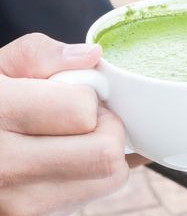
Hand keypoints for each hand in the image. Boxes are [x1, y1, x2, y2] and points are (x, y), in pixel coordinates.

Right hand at [0, 33, 129, 214]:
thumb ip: (41, 54)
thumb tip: (92, 57)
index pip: (82, 112)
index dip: (89, 97)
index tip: (77, 94)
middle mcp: (6, 167)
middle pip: (106, 154)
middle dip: (109, 128)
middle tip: (85, 119)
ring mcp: (19, 203)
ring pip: (109, 178)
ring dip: (104, 154)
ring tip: (72, 139)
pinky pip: (92, 195)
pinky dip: (92, 177)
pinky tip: (66, 161)